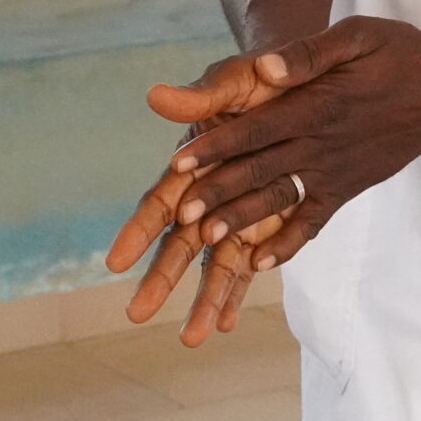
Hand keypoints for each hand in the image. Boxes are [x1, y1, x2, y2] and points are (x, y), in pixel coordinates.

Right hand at [104, 50, 297, 344]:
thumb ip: (200, 96)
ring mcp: (239, 213)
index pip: (159, 202)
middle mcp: (210, 196)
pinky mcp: (268, 222)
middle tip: (136, 315)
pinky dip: (240, 292)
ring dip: (204, 300)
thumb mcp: (234, 82)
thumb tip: (155, 94)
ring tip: (192, 339)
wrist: (305, 86)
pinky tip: (229, 325)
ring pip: (216, 264)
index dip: (138, 231)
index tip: (115, 261)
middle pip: (180, 244)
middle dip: (159, 279)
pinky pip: (252, 264)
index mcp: (193, 164)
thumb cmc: (259, 81)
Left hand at [162, 16, 420, 276]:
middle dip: (217, 191)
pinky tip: (262, 265)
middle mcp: (322, 143)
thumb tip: (265, 67)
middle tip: (179, 214)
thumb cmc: (399, 54)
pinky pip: (315, 220)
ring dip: (242, 219)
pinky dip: (289, 244)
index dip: (217, 146)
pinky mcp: (349, 187)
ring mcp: (336, 171)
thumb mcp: (357, 36)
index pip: (257, 129)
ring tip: (206, 239)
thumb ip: (308, 53)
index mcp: (318, 104)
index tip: (180, 162)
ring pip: (280, 199)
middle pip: (260, 170)